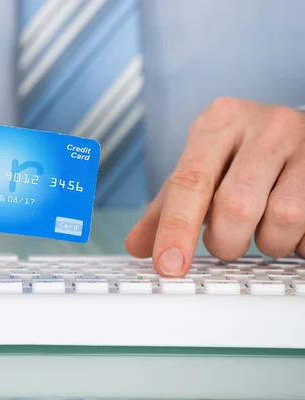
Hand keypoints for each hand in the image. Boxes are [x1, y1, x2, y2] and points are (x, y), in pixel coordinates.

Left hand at [125, 97, 304, 275]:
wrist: (298, 130)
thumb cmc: (243, 152)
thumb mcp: (201, 167)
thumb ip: (167, 206)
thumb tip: (137, 245)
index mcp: (220, 122)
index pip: (191, 180)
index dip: (176, 229)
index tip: (168, 266)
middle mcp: (266, 126)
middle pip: (236, 204)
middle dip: (225, 240)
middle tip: (226, 241)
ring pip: (284, 218)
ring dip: (268, 243)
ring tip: (264, 230)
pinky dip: (299, 240)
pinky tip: (293, 228)